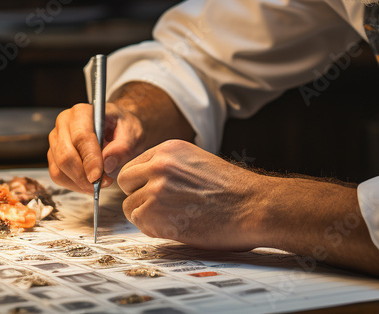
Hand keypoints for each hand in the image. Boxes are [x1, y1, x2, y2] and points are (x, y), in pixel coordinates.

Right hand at [47, 102, 145, 192]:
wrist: (118, 128)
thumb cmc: (124, 127)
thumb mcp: (132, 133)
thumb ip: (122, 147)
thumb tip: (107, 163)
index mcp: (82, 112)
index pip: (81, 137)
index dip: (89, 159)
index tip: (98, 177)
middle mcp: (64, 123)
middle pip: (65, 155)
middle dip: (83, 176)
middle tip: (102, 184)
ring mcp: (56, 139)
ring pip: (59, 169)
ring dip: (79, 183)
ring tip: (99, 184)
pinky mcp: (53, 154)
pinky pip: (57, 176)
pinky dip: (73, 185)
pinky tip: (89, 184)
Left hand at [117, 139, 261, 250]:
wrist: (252, 207)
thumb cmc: (234, 191)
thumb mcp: (198, 163)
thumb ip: (171, 167)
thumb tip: (148, 182)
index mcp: (169, 149)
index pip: (136, 165)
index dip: (143, 182)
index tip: (155, 192)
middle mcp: (158, 164)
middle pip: (126, 182)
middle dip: (138, 196)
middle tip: (161, 207)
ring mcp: (154, 188)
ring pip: (130, 206)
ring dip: (147, 215)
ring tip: (177, 217)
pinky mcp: (153, 213)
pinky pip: (139, 223)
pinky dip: (154, 229)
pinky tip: (178, 226)